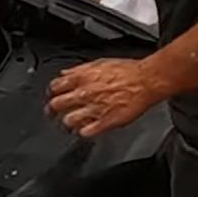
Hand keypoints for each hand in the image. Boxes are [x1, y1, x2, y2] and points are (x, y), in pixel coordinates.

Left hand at [47, 58, 167, 138]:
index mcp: (81, 78)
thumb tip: (65, 74)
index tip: (52, 97)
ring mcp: (94, 109)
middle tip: (52, 114)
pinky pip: (86, 133)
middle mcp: (84, 94)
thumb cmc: (128, 71)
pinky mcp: (105, 122)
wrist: (146, 81)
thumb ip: (79, 70)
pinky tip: (84, 131)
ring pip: (68, 121)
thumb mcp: (99, 63)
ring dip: (66, 124)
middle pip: (56, 106)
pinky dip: (82, 133)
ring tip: (67, 125)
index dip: (51, 93)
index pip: (54, 87)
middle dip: (51, 111)